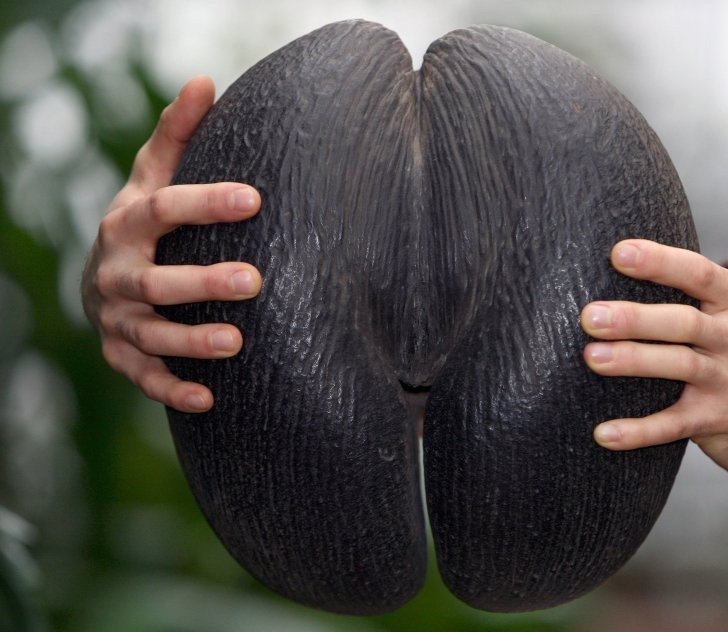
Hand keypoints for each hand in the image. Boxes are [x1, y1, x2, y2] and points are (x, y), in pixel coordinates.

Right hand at [81, 76, 261, 412]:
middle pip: (155, 281)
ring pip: (149, 335)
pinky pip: (143, 378)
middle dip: (201, 283)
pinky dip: (171, 390)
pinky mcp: (121, 356)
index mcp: (128, 224)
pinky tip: (208, 399)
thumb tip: (204, 80)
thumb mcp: (152, 177)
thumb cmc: (143, 222)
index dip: (206, 203)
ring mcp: (117, 319)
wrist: (104, 278)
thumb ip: (178, 135)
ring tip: (236, 343)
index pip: (165, 210)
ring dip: (189, 342)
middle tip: (254, 281)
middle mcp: (116, 274)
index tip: (254, 198)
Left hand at [581, 239, 727, 544]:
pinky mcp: (716, 421)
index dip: (659, 262)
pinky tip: (603, 433)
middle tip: (591, 316)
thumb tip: (619, 266)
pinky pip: (673, 425)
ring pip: (680, 365)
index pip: (699, 274)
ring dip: (633, 361)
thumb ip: (691, 295)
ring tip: (592, 357)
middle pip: (684, 321)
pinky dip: (638, 431)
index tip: (618, 253)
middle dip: (636, 318)